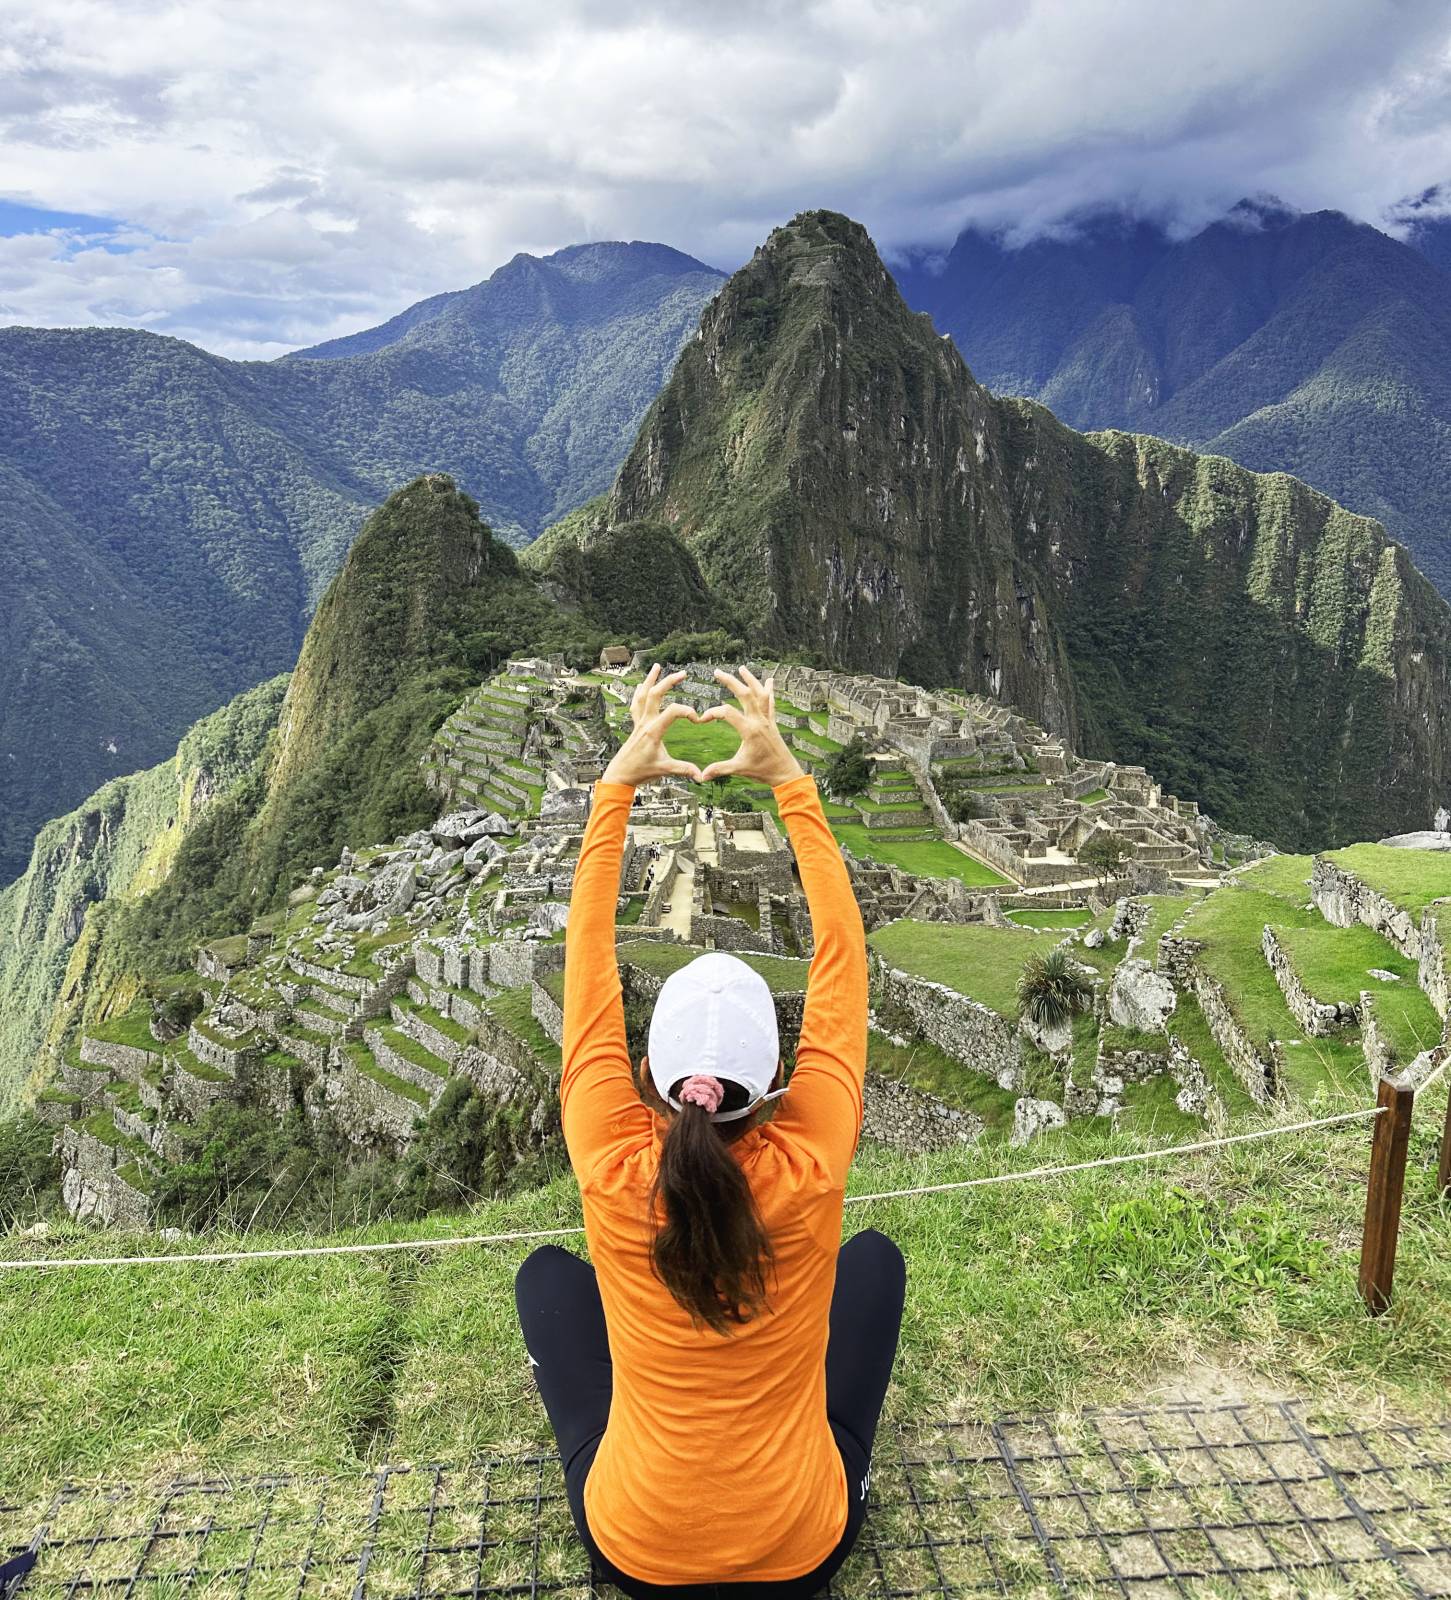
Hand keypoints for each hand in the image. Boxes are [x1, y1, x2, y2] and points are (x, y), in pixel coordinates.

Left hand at [600, 666, 703, 786]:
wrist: (619, 775)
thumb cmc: (641, 772)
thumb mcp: (665, 770)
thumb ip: (684, 770)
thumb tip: (701, 776)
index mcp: (653, 731)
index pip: (673, 711)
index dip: (688, 711)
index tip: (697, 720)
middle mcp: (645, 723)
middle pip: (656, 694)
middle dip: (669, 681)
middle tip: (682, 673)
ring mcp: (638, 723)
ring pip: (642, 694)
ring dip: (650, 679)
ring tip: (657, 667)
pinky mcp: (635, 726)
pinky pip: (636, 704)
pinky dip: (639, 692)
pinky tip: (640, 686)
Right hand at [698, 667, 805, 788]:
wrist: (785, 773)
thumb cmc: (762, 771)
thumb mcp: (739, 769)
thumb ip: (719, 769)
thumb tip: (701, 776)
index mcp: (750, 730)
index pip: (727, 712)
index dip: (712, 712)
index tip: (702, 719)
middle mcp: (759, 721)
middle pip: (745, 694)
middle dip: (731, 681)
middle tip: (717, 672)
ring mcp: (767, 720)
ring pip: (760, 694)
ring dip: (751, 680)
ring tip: (742, 668)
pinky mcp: (772, 722)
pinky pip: (770, 702)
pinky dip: (769, 690)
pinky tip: (769, 680)